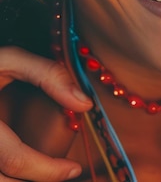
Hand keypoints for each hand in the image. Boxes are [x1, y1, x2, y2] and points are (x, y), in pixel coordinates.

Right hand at [0, 46, 91, 180]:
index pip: (14, 159)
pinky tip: (21, 170)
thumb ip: (47, 75)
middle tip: (63, 173)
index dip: (48, 170)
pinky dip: (4, 176)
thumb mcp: (7, 60)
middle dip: (35, 181)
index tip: (73, 169)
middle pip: (0, 181)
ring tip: (44, 172)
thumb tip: (84, 103)